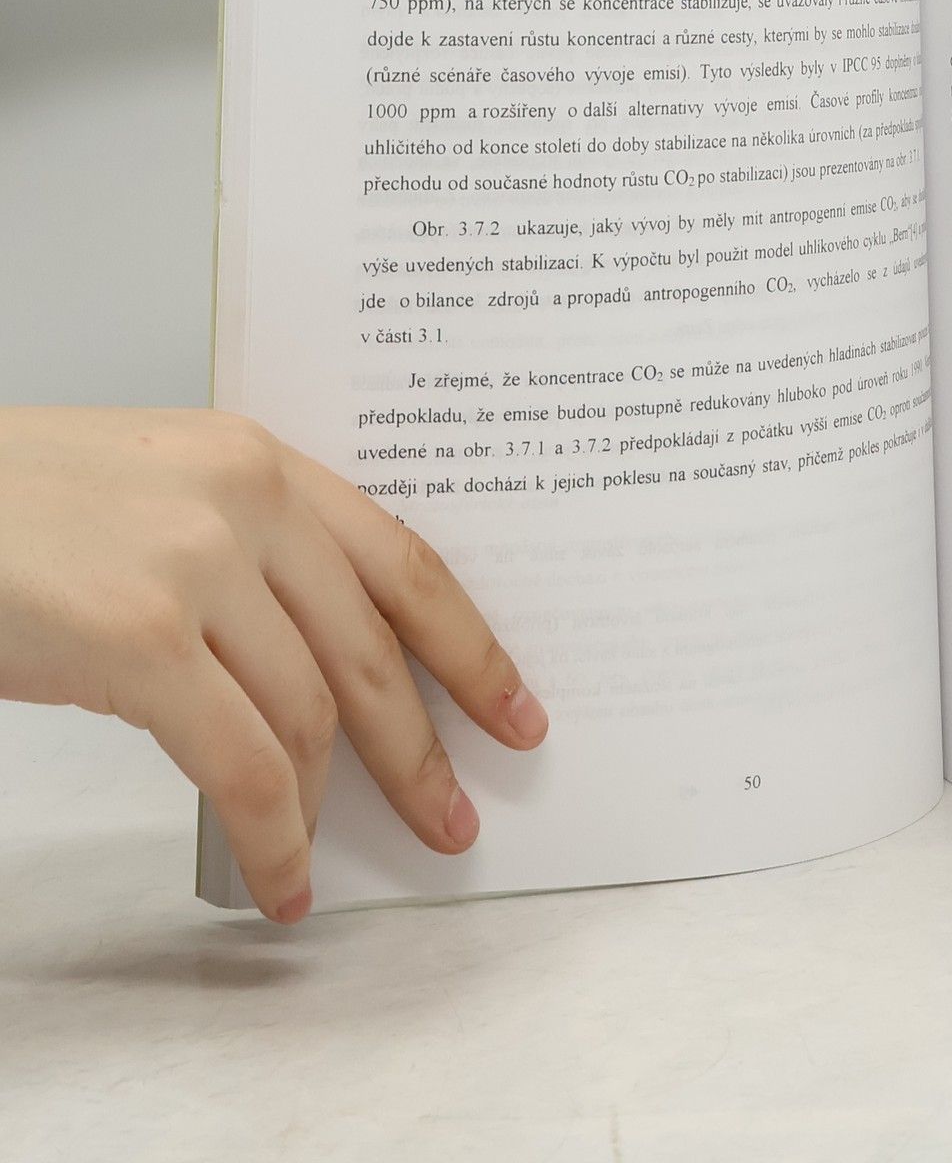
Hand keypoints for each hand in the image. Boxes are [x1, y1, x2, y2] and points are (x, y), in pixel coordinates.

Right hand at [0, 407, 546, 923]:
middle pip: (374, 647)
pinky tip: (280, 877)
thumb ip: (246, 553)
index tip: (513, 707)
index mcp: (261, 463)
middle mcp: (247, 504)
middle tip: (458, 814)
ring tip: (339, 861)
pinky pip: (242, 763)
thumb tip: (315, 667)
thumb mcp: (156, 493)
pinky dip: (271, 835)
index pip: (403, 562)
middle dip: (426, 745)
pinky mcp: (140, 641)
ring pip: (312, 714)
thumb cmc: (13, 508)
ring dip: (333, 806)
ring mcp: (197, 568)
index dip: (468, 646)